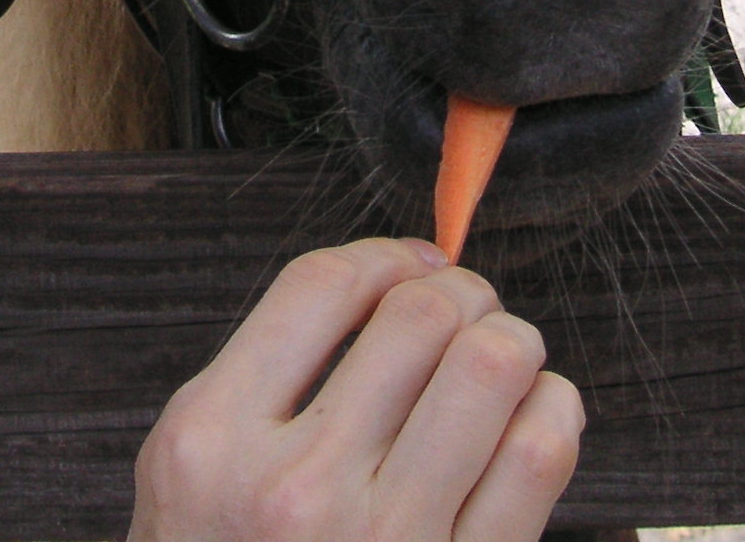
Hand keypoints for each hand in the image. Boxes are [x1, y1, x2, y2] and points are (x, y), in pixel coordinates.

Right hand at [131, 237, 582, 541]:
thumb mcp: (191, 481)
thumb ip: (268, 382)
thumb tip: (398, 283)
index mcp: (211, 441)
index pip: (324, 286)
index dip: (389, 256)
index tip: (414, 265)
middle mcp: (294, 487)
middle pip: (420, 313)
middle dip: (462, 295)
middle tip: (467, 315)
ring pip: (492, 364)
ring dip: (513, 343)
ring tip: (502, 362)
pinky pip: (542, 450)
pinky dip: (554, 410)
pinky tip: (532, 420)